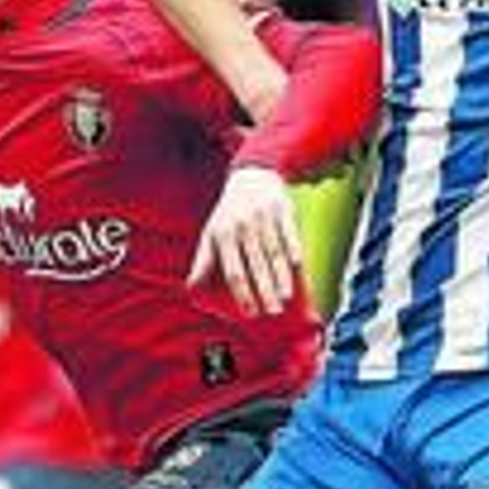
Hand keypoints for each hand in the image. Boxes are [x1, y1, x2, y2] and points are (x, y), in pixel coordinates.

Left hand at [188, 167, 301, 315]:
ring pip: (275, 254)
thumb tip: (190, 288)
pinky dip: (294, 253)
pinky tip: (299, 270)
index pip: (233, 270)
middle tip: (272, 312)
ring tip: (286, 299)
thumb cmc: (229, 212)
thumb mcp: (211, 232)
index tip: (250, 312)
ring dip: (281, 278)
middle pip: (256, 265)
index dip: (242, 293)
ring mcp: (264, 218)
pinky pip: (290, 236)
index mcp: (223, 234)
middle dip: (264, 291)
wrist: (252, 176)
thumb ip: (203, 261)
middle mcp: (243, 226)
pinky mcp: (282, 211)